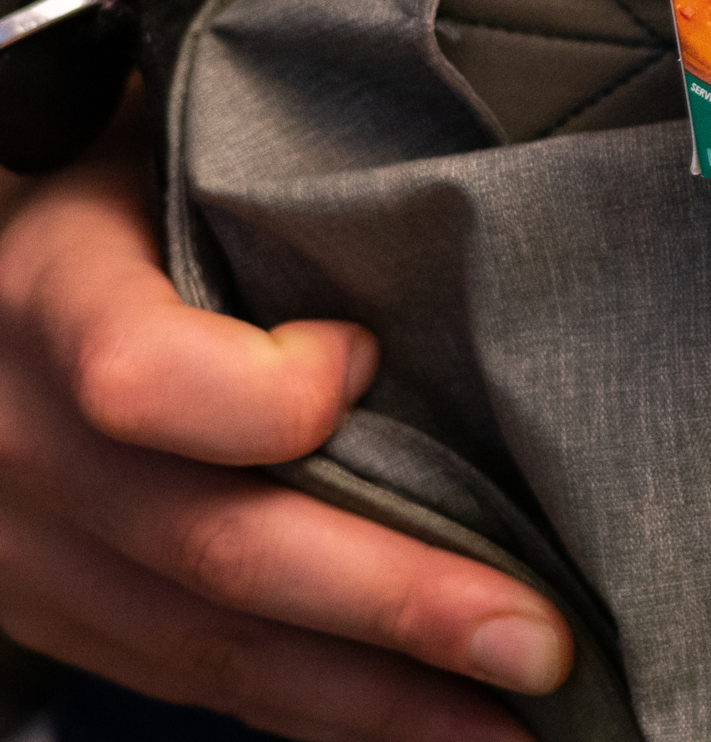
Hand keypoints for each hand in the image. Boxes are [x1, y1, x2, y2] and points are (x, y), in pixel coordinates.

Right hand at [0, 101, 570, 741]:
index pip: (142, 379)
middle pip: (212, 543)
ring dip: (373, 696)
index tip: (368, 359)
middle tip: (535, 637)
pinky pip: (189, 676)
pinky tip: (428, 720)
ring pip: (207, 644)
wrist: (0, 284)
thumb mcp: (172, 147)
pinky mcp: (60, 612)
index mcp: (52, 294)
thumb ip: (280, 188)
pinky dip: (319, 708)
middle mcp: (23, 439)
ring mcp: (30, 547)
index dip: (270, 397)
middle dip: (392, 601)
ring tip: (515, 710)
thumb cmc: (130, 183)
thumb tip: (459, 216)